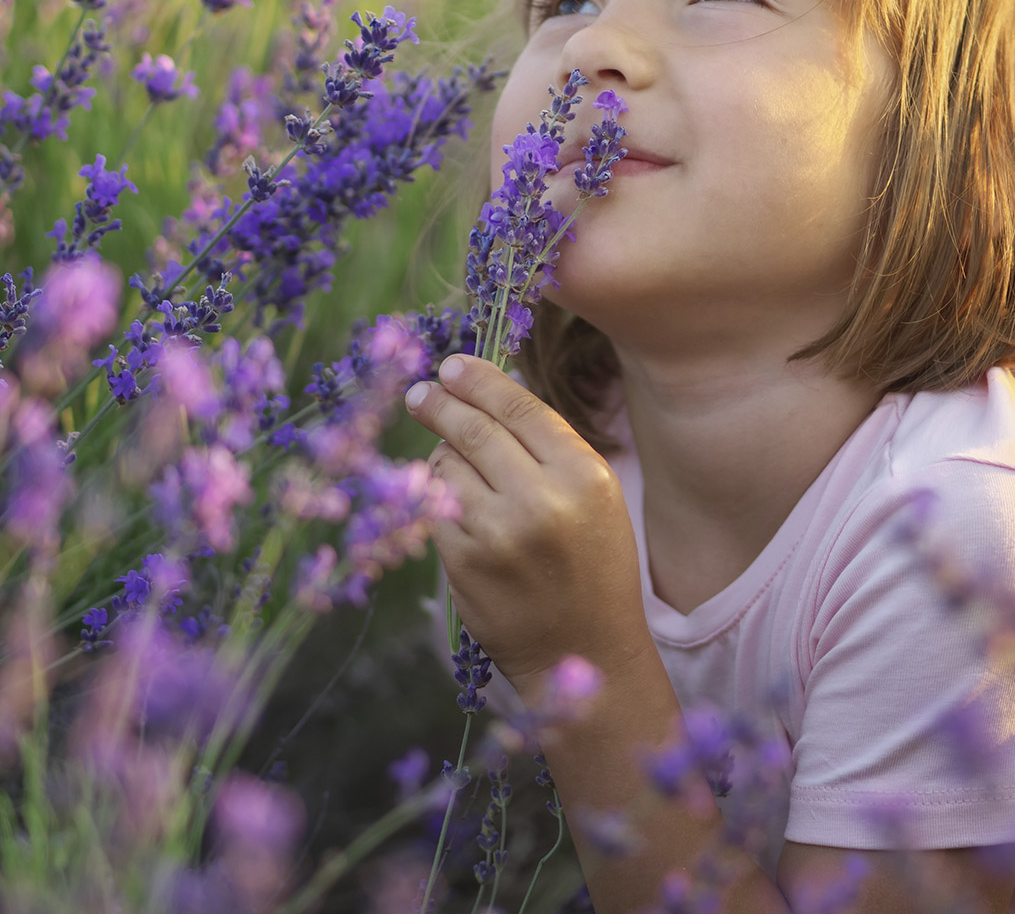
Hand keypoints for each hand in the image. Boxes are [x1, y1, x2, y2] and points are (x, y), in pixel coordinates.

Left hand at [405, 353, 650, 693]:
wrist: (587, 648)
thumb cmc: (591, 565)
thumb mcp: (594, 496)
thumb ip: (547, 446)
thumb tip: (483, 391)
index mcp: (584, 475)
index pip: (519, 407)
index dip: (479, 380)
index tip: (451, 366)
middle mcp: (542, 501)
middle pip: (474, 429)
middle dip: (440, 403)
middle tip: (420, 393)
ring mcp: (498, 534)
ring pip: (446, 463)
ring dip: (442, 456)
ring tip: (455, 466)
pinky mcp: (465, 562)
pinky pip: (433, 505)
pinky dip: (434, 495)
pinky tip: (449, 500)